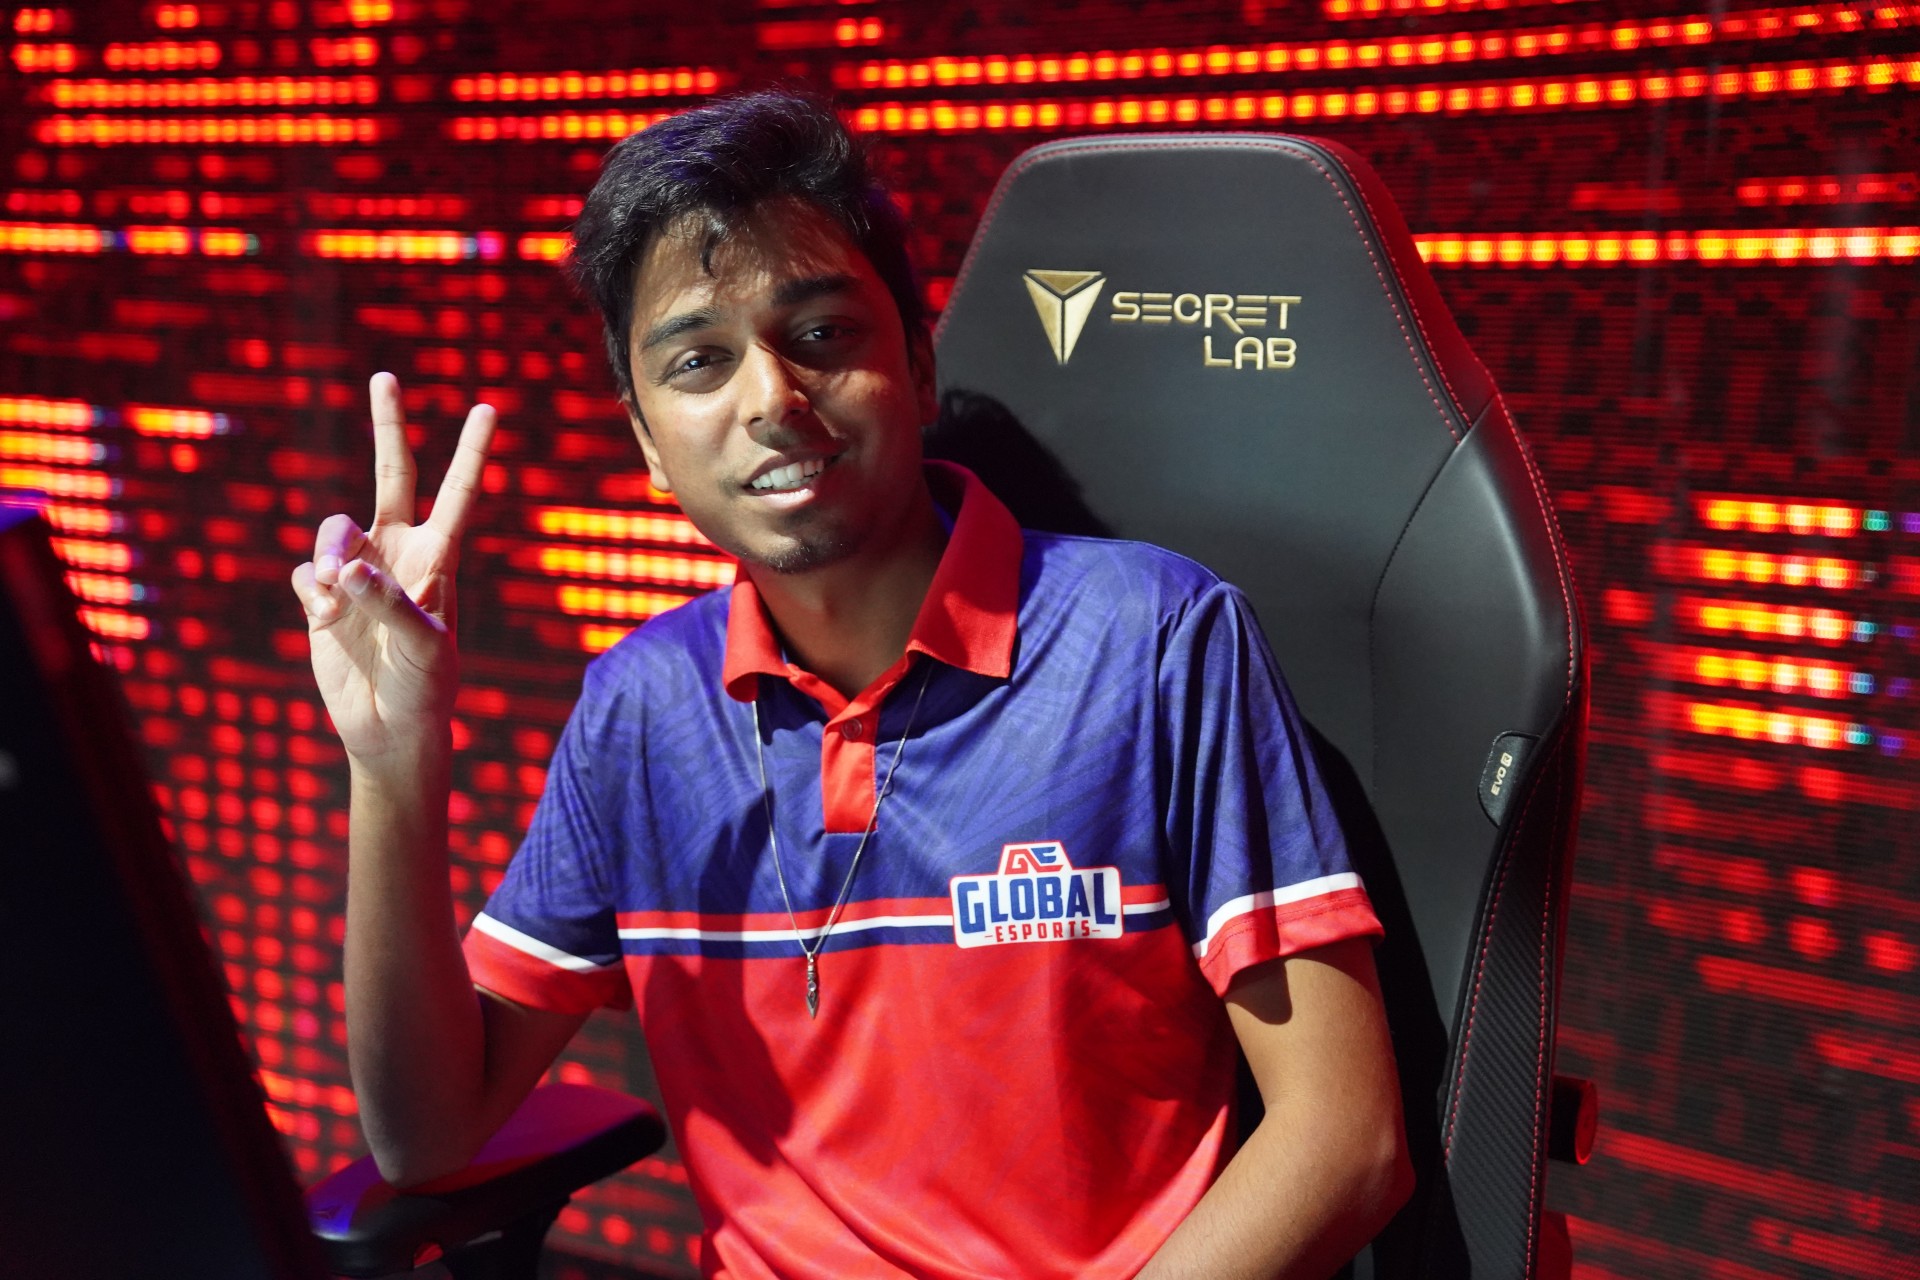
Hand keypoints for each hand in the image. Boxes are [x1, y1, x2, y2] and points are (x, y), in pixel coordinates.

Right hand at [290, 372, 495, 763]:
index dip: (471, 453)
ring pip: (331, 531)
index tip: (487, 408)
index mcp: (437, 558)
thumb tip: (347, 566)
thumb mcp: (424, 648)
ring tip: (332, 594)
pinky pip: (302, 574)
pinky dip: (308, 592)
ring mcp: (356, 572)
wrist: (391, 728)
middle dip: (387, 426)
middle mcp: (397, 553)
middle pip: (391, 474)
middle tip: (385, 377)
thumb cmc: (426, 688)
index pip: (456, 493)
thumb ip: (389, 603)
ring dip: (325, 556)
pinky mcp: (319, 596)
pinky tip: (323, 621)